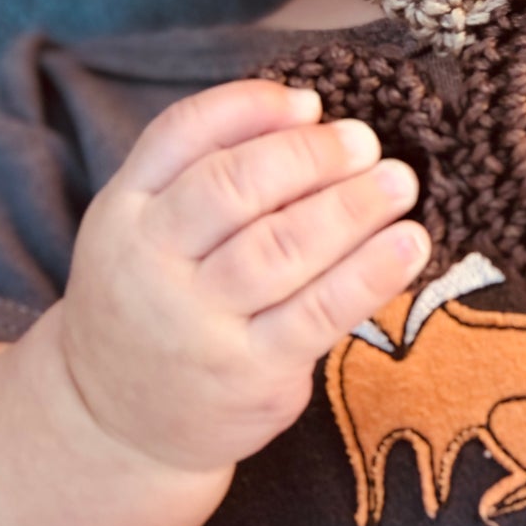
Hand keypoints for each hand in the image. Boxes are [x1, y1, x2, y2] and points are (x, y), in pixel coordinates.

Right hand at [59, 81, 429, 472]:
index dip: (252, 107)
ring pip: (281, 248)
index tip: (311, 103)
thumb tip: (307, 108)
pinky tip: (408, 245)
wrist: (118, 423)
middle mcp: (150, 264)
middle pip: (234, 187)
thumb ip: (206, 160)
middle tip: (366, 142)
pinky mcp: (250, 373)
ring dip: (351, 207)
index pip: (182, 134)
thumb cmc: (153, 300)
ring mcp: (198, 323)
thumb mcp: (147, 225)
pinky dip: (370, 273)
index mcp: (124, 210)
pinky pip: (319, 312)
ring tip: (399, 182)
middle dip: (310, 156)